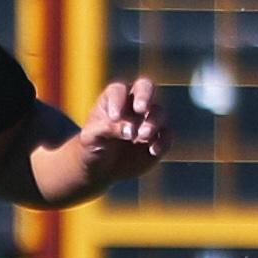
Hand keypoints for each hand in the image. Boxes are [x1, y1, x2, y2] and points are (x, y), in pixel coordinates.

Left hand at [38, 77, 170, 203]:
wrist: (100, 169)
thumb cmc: (91, 148)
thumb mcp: (90, 139)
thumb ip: (106, 130)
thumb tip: (130, 130)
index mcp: (113, 99)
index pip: (119, 90)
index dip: (119, 100)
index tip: (115, 118)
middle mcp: (133, 105)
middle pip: (145, 87)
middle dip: (145, 95)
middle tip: (141, 109)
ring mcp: (147, 120)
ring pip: (158, 112)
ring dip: (152, 122)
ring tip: (142, 136)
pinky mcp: (158, 139)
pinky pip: (166, 135)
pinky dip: (163, 141)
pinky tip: (153, 150)